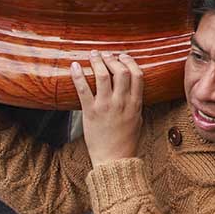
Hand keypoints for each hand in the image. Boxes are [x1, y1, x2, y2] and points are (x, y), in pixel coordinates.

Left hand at [70, 51, 143, 166]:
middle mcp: (122, 102)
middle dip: (112, 58)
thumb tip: (132, 88)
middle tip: (106, 54)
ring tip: (93, 55)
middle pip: (120, 71)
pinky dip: (79, 75)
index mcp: (135, 103)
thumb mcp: (138, 119)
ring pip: (103, 76)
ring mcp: (106, 106)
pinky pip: (83, 89)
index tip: (123, 56)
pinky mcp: (90, 112)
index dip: (129, 61)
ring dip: (97, 62)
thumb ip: (135, 102)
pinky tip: (76, 66)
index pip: (137, 75)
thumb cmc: (126, 141)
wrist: (114, 159)